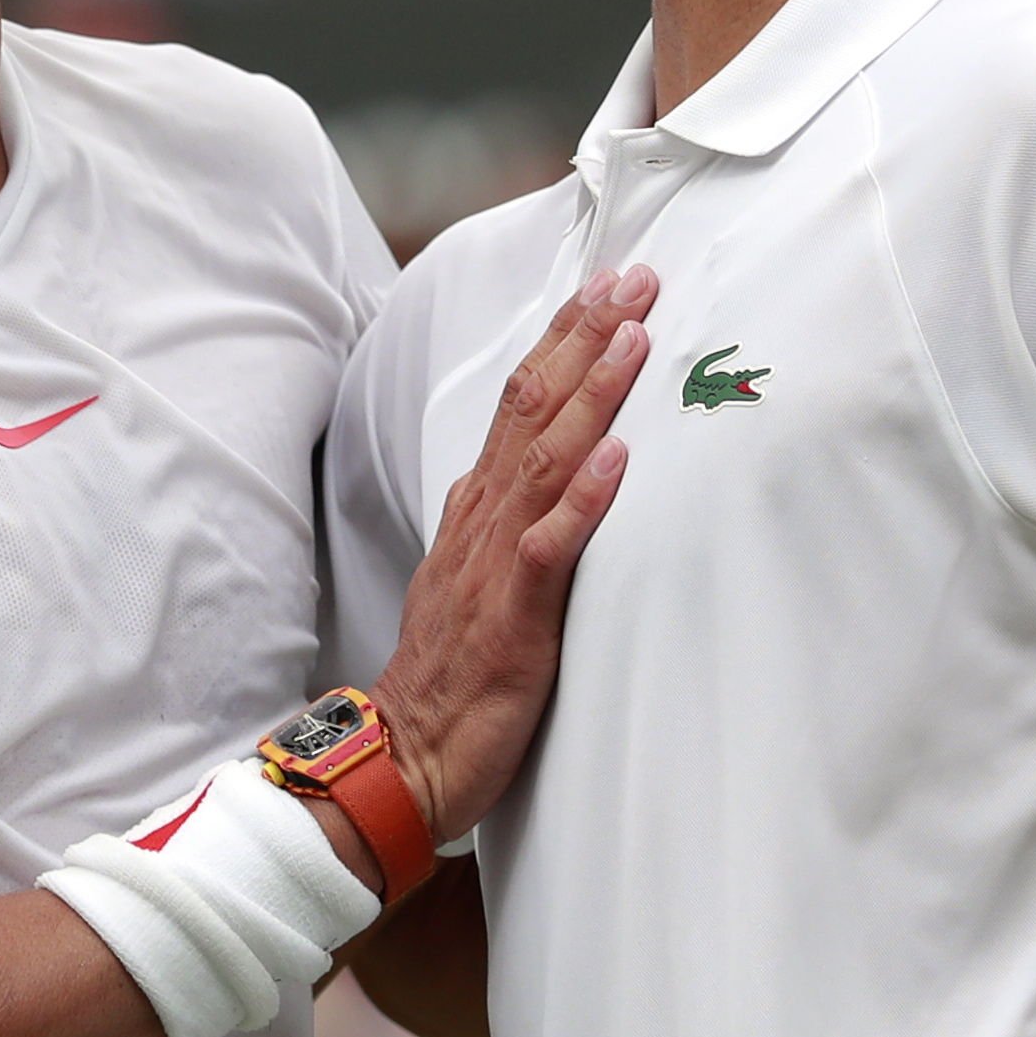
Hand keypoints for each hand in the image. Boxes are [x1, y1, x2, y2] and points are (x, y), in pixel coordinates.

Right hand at [368, 266, 653, 847]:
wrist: (399, 759)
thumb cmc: (449, 677)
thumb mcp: (479, 581)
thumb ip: (513, 524)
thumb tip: (562, 472)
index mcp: (477, 511)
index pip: (519, 404)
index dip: (563, 342)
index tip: (607, 288)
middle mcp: (482, 522)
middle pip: (531, 409)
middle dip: (585, 339)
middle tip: (635, 278)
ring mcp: (492, 566)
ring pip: (543, 461)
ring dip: (592, 395)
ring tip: (636, 338)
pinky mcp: (511, 619)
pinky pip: (547, 549)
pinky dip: (582, 500)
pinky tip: (615, 458)